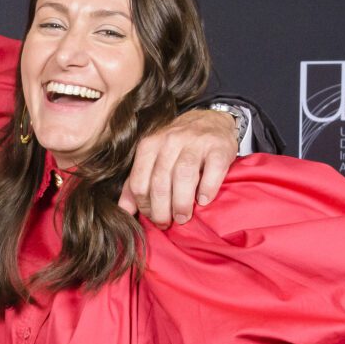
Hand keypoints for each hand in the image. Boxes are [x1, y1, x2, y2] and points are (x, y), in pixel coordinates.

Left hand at [119, 106, 241, 226]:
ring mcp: (195, 142)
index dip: (144, 206)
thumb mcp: (152, 158)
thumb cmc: (178, 146)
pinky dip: (207, 189)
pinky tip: (203, 201)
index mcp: (149, 145)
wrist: (211, 120)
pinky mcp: (219, 146)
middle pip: (159, 182)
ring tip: (183, 217)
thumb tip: (125, 211)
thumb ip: (135, 182)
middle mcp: (170, 141)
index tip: (154, 218)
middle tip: (167, 223)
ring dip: (182, 203)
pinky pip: (212, 171)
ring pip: (183, 177)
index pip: (139, 182)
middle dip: (161, 210)